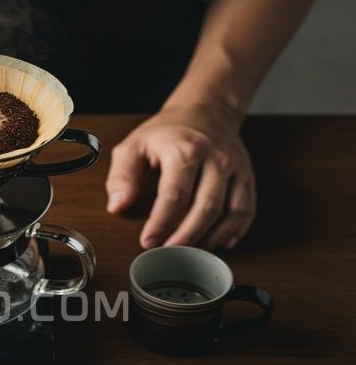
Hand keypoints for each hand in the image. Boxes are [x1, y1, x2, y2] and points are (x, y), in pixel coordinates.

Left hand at [105, 102, 255, 249]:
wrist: (204, 111)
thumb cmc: (166, 132)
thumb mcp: (134, 146)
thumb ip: (122, 176)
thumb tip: (117, 205)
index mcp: (185, 150)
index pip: (174, 196)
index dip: (161, 224)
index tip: (148, 241)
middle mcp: (215, 158)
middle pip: (206, 208)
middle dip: (186, 237)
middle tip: (169, 253)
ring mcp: (235, 168)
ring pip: (231, 213)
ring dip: (211, 238)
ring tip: (191, 252)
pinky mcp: (247, 177)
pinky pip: (247, 210)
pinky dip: (235, 231)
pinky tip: (219, 242)